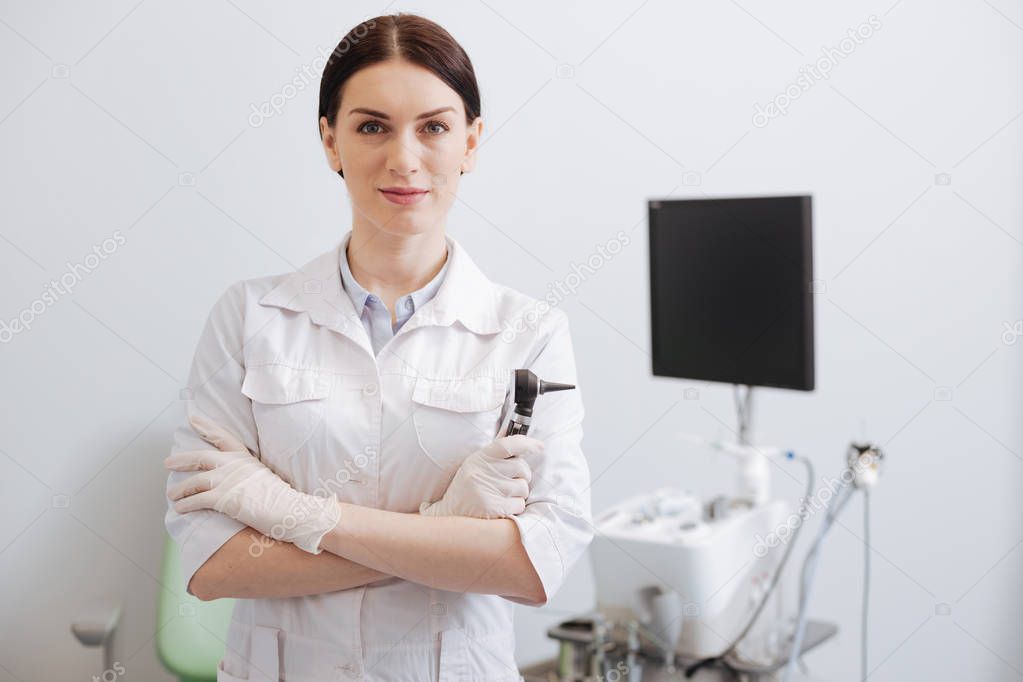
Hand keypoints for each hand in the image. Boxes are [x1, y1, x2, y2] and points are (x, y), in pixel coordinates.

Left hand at [164, 413, 340, 553]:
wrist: (289, 509)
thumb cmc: (281, 498)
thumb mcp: (264, 475)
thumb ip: (248, 473)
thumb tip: (237, 479)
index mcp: (244, 458)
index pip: (223, 437)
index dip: (206, 427)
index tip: (192, 419)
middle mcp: (233, 465)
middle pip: (200, 457)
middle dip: (182, 459)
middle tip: (168, 462)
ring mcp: (227, 481)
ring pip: (195, 481)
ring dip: (180, 489)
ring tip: (172, 494)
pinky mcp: (223, 498)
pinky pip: (197, 500)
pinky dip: (186, 504)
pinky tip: (179, 508)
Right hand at [419, 435, 542, 518]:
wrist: (448, 517)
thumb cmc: (466, 490)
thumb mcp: (475, 466)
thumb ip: (493, 453)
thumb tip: (510, 431)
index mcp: (478, 459)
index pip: (507, 444)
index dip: (527, 443)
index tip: (539, 446)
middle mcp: (482, 472)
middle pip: (521, 467)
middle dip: (523, 475)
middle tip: (513, 481)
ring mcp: (487, 490)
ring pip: (523, 487)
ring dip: (519, 494)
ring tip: (504, 496)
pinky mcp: (493, 508)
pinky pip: (520, 504)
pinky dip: (516, 507)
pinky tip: (503, 507)